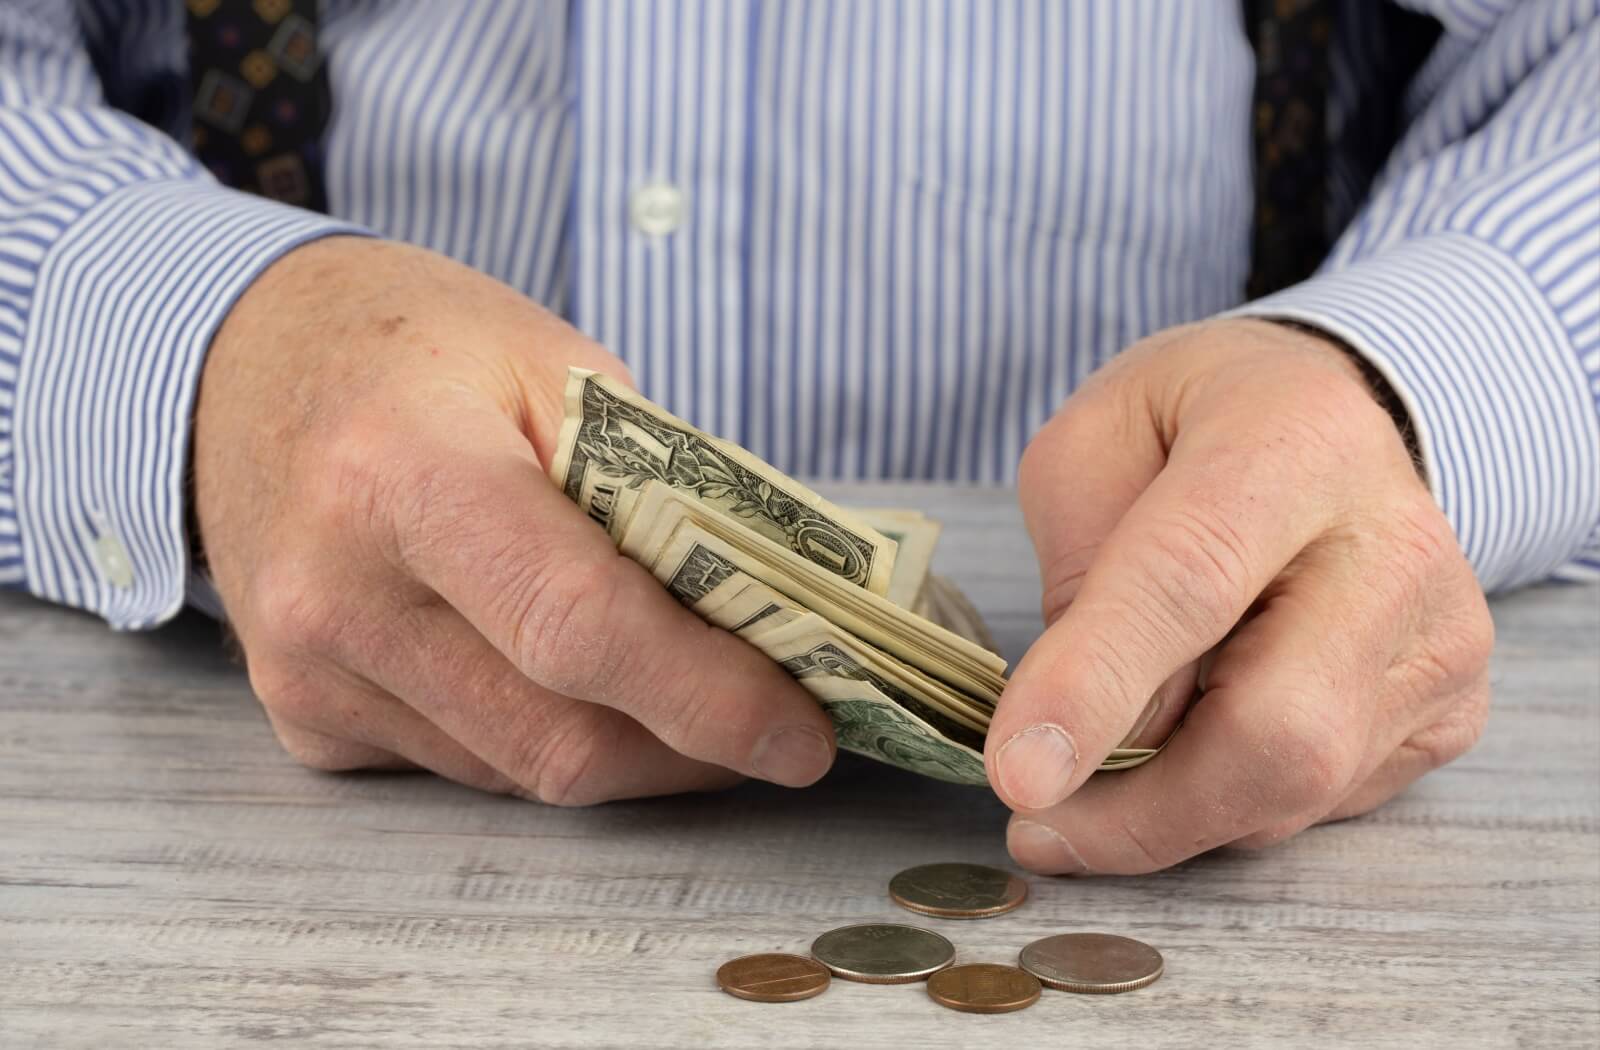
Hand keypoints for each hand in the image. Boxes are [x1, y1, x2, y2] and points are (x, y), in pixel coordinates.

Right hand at [193, 238, 834, 802]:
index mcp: (402, 473)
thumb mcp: (554, 365)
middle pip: (559, 736)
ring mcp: (308, 673)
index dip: (707, 696)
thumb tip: (767, 614)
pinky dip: (550, 737)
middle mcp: (335, 595)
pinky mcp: (307, 720)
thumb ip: (655, 488)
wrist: (239, 367)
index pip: (577, 628)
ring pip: (523, 772)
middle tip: (778, 719)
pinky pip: (470, 767)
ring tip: (697, 695)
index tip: (802, 733)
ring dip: (634, 751)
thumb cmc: (413, 345)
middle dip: (694, 747)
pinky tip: (576, 681)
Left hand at [991, 319, 1493, 872]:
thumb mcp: (1090, 446)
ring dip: (1171, 816)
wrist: (1325, 422)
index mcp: (1292, 443)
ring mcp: (1440, 638)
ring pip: (1297, 789)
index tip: (1016, 776)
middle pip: (1278, 729)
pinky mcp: (1451, 710)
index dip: (1096, 688)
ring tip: (1093, 782)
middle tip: (1037, 823)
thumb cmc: (1187, 430)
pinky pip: (1323, 804)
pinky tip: (1189, 749)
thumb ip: (1081, 573)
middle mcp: (1395, 544)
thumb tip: (1091, 733)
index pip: (1189, 582)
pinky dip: (1229, 804)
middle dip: (1139, 810)